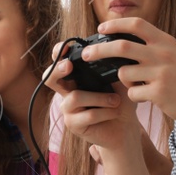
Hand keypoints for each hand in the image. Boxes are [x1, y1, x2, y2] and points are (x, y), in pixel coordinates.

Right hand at [49, 39, 143, 156]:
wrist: (126, 127)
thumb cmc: (121, 102)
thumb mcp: (121, 81)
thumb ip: (114, 68)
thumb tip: (114, 55)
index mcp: (77, 78)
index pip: (60, 61)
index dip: (58, 53)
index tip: (66, 47)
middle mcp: (68, 91)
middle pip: (49, 78)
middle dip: (57, 70)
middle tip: (68, 65)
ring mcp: (68, 109)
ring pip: (76, 97)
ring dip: (100, 98)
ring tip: (115, 101)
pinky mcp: (73, 124)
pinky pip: (88, 115)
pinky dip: (106, 112)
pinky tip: (115, 112)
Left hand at [87, 18, 175, 127]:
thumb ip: (155, 47)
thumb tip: (126, 42)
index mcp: (166, 41)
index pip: (136, 24)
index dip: (116, 24)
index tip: (101, 29)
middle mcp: (162, 54)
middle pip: (120, 47)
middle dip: (99, 50)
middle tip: (86, 55)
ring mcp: (160, 73)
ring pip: (123, 73)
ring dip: (123, 80)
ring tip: (137, 84)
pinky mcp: (158, 92)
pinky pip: (132, 93)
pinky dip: (134, 95)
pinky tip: (147, 97)